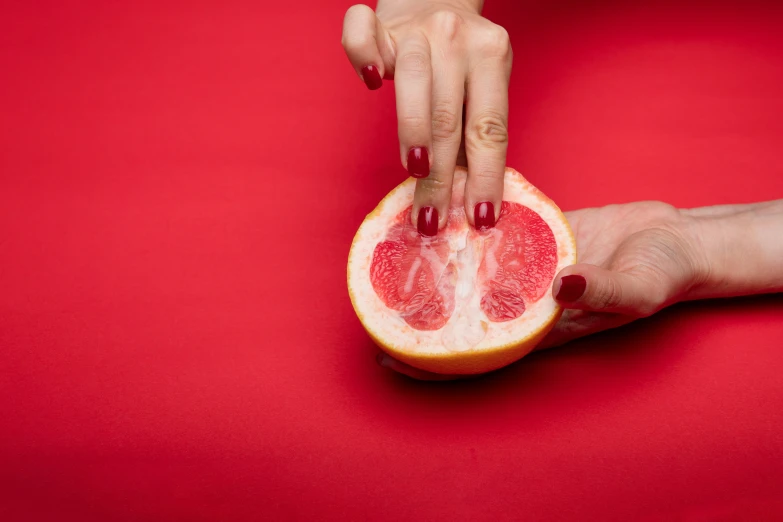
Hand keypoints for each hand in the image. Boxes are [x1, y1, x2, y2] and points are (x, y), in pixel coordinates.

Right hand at [342, 1, 511, 233]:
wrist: (436, 0)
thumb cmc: (459, 61)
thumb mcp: (481, 89)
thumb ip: (474, 134)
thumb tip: (469, 201)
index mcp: (492, 56)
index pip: (490, 129)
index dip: (485, 177)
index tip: (479, 219)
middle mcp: (458, 39)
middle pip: (450, 118)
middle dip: (441, 177)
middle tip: (431, 218)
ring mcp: (418, 29)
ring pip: (414, 85)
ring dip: (414, 134)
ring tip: (414, 174)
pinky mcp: (381, 24)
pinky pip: (361, 35)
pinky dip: (363, 56)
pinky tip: (372, 82)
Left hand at [377, 201, 706, 379]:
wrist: (677, 241)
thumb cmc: (664, 274)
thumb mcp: (639, 287)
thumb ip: (603, 291)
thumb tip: (561, 285)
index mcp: (543, 325)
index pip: (478, 348)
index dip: (434, 357)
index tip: (389, 354)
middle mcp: (525, 299)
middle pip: (462, 310)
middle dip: (419, 310)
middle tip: (372, 300)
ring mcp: (527, 266)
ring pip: (472, 267)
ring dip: (437, 260)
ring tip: (394, 247)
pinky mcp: (536, 235)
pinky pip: (494, 230)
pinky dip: (468, 221)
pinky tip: (440, 205)